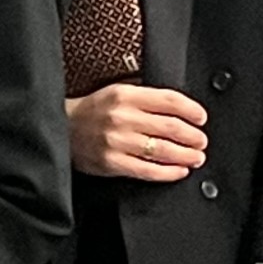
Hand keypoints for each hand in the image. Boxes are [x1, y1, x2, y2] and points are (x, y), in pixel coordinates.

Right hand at [66, 85, 208, 182]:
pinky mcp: (112, 163)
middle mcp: (123, 117)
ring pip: (162, 150)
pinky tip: (179, 172)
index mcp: (126, 94)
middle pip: (171, 127)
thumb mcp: (116, 91)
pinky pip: (147, 170)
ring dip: (186, 155)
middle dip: (193, 136)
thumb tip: (179, 108)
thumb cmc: (92, 111)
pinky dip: (168, 172)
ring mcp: (117, 141)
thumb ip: (144, 96)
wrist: (61, 128)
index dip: (191, 110)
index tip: (201, 118)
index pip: (169, 101)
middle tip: (202, 142)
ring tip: (196, 158)